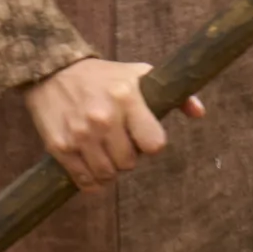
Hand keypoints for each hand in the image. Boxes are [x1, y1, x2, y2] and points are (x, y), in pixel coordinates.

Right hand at [23, 55, 202, 190]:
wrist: (52, 70)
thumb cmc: (103, 76)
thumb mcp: (138, 75)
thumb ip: (173, 94)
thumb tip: (199, 113)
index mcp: (127, 97)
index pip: (155, 144)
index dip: (151, 144)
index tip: (143, 136)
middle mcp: (104, 117)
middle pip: (129, 164)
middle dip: (128, 157)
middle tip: (119, 142)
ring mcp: (80, 134)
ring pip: (108, 175)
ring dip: (110, 169)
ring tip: (104, 151)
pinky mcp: (60, 146)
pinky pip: (85, 181)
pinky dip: (91, 180)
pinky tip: (91, 163)